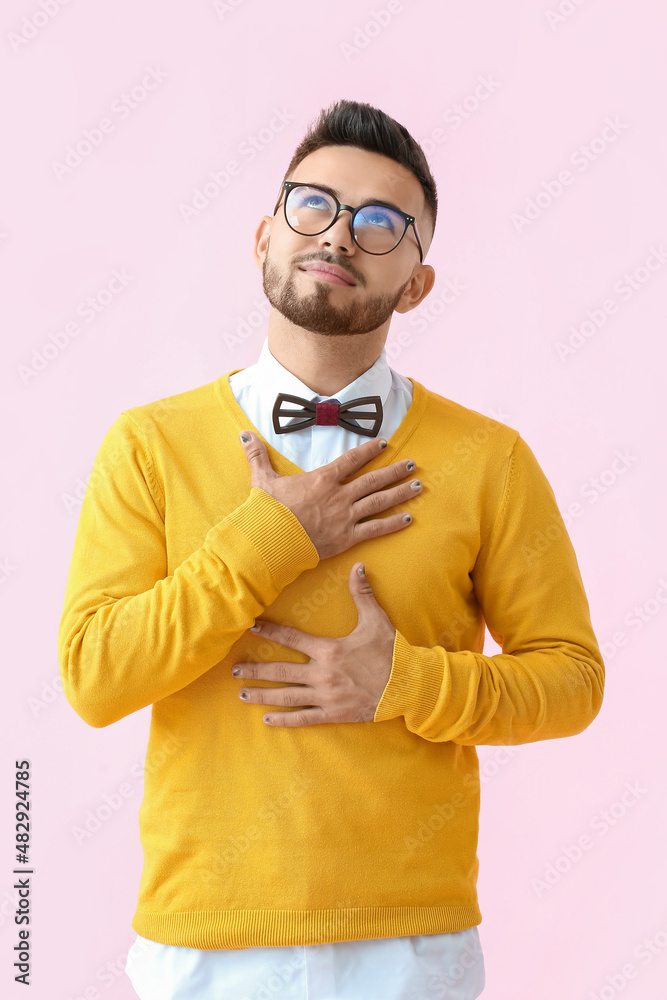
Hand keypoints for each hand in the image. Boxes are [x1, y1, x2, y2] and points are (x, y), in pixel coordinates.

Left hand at [231, 562, 395, 725]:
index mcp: (330, 650)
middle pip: (281, 671)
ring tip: (241, 693)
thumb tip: (358, 566)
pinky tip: (267, 718)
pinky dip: (284, 719)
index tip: (251, 626)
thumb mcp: (377, 621)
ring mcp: (326, 696)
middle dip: (255, 669)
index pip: (292, 639)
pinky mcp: (334, 713)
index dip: (270, 632)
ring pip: (287, 696)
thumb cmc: (392, 652)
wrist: (409, 685)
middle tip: (233, 668)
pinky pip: (304, 717)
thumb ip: (363, 594)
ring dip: (262, 694)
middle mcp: (323, 674)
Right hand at [238, 430, 421, 559]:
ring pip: (379, 502)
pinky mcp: (347, 538)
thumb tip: (243, 434)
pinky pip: (375, 529)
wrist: (269, 541)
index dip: (369, 450)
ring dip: (400, 493)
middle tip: (412, 465)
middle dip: (395, 471)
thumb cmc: (266, 511)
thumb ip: (257, 456)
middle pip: (373, 480)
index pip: (352, 459)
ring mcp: (345, 517)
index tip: (384, 444)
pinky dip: (392, 524)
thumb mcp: (262, 480)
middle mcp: (339, 496)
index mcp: (322, 479)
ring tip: (418, 487)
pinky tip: (408, 519)